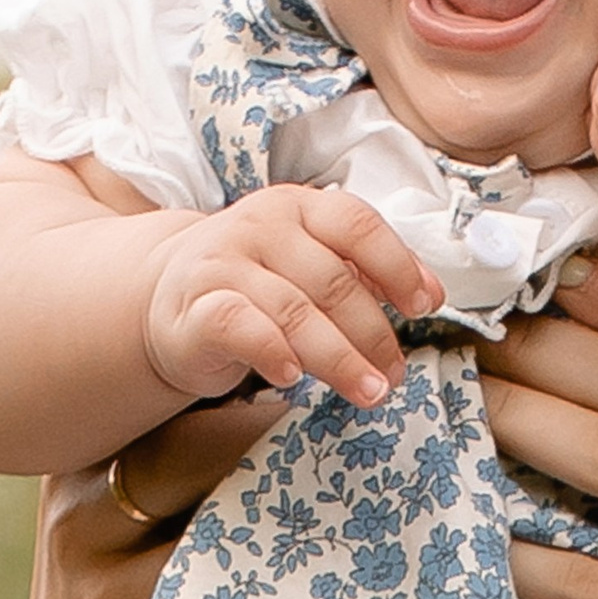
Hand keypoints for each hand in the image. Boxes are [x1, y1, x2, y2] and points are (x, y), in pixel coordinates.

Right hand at [143, 186, 440, 409]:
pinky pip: (241, 326)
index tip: (423, 307)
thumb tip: (432, 292)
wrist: (165, 297)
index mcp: (297, 208)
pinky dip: (274, 352)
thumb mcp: (309, 263)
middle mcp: (259, 226)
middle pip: (332, 280)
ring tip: (368, 391)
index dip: (397, 265)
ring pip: (294, 311)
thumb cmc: (254, 283)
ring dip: (339, 358)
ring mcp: (223, 263)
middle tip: (393, 375)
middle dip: (372, 334)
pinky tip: (294, 378)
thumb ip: (364, 272)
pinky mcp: (195, 306)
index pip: (356, 224)